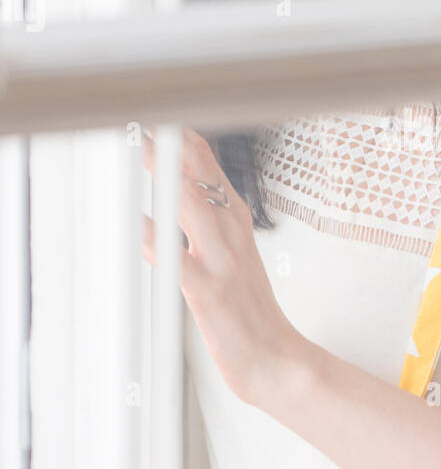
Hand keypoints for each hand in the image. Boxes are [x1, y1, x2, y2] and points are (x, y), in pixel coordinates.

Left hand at [140, 124, 303, 409]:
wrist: (277, 359)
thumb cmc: (250, 309)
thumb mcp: (234, 252)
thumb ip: (208, 218)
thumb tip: (182, 187)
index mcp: (236, 220)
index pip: (205, 163)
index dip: (177, 134)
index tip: (150, 109)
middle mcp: (230, 232)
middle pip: (197, 172)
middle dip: (165, 141)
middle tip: (136, 115)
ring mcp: (220, 260)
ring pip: (190, 204)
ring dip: (162, 174)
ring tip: (137, 148)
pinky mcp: (208, 292)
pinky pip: (176, 259)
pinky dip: (154, 238)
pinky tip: (137, 224)